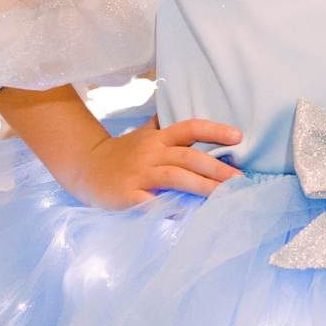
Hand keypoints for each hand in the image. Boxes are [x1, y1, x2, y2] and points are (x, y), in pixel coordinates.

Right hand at [71, 115, 243, 209]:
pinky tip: (184, 213)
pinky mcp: (127, 195)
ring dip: (201, 187)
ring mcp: (139, 174)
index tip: (238, 137)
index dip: (214, 131)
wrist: (85, 167)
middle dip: (217, 168)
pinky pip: (150, 201)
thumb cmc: (123, 152)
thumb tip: (192, 112)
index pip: (190, 128)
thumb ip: (167, 125)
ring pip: (175, 177)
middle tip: (240, 179)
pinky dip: (167, 207)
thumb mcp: (145, 133)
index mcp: (159, 138)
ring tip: (223, 197)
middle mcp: (152, 153)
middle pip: (188, 157)